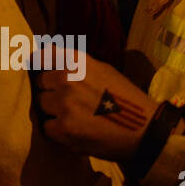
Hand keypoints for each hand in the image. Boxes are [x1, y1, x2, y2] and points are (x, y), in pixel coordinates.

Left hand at [34, 53, 158, 161]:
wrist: (145, 130)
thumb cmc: (124, 98)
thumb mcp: (102, 69)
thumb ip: (74, 63)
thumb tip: (47, 55)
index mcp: (76, 61)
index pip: (41, 57)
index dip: (39, 65)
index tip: (41, 71)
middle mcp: (67, 79)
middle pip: (40, 83)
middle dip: (50, 91)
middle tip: (68, 101)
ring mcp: (64, 104)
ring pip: (41, 105)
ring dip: (53, 111)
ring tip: (74, 116)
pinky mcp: (64, 129)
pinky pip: (47, 127)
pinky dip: (57, 130)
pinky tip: (75, 130)